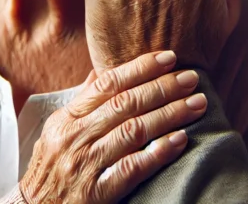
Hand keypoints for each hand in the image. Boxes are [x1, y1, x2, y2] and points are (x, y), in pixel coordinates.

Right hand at [19, 51, 206, 202]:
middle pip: (126, 104)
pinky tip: (181, 140)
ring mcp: (85, 165)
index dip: (140, 68)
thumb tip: (101, 72)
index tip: (168, 57)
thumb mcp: (57, 130)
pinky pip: (132, 168)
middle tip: (192, 78)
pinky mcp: (96, 193)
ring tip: (197, 104)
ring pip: (133, 131)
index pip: (108, 84)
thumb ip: (82, 102)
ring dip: (170, 115)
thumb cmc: (50, 167)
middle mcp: (75, 137)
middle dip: (163, 88)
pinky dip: (158, 152)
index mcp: (67, 118)